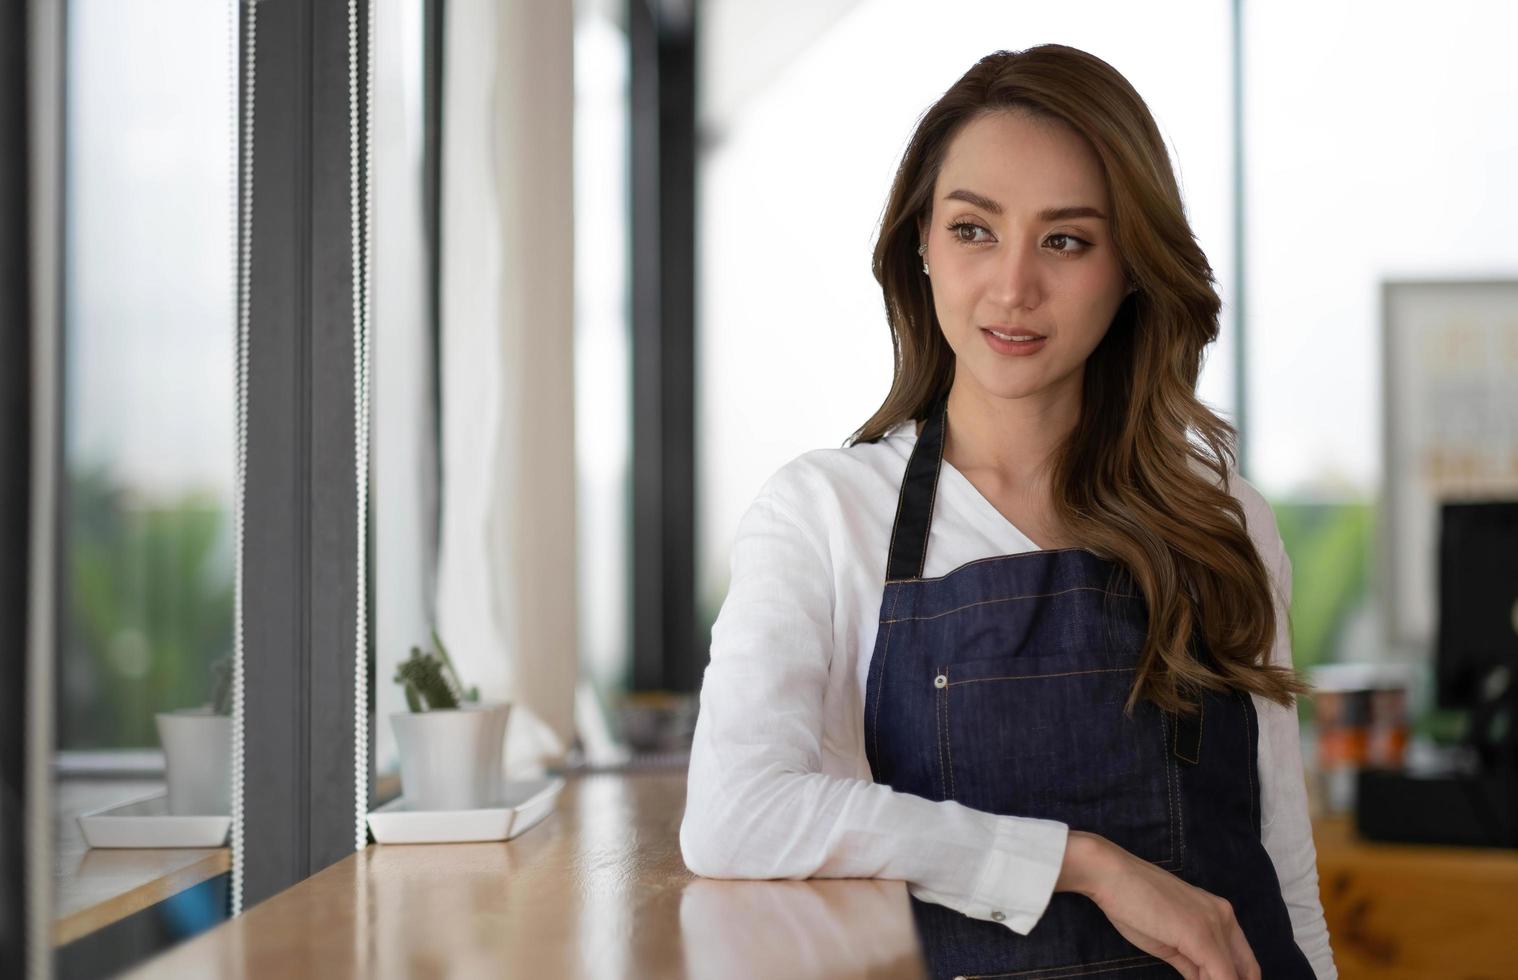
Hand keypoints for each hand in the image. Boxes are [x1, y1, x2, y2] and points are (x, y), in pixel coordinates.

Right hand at [1056, 831, 1259, 979]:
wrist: (1111, 876)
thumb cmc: (1132, 902)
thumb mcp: (1169, 940)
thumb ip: (1192, 964)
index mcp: (1220, 914)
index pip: (1244, 964)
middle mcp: (1225, 917)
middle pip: (1247, 972)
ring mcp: (1214, 926)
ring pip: (1233, 976)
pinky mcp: (1200, 936)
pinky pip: (1220, 977)